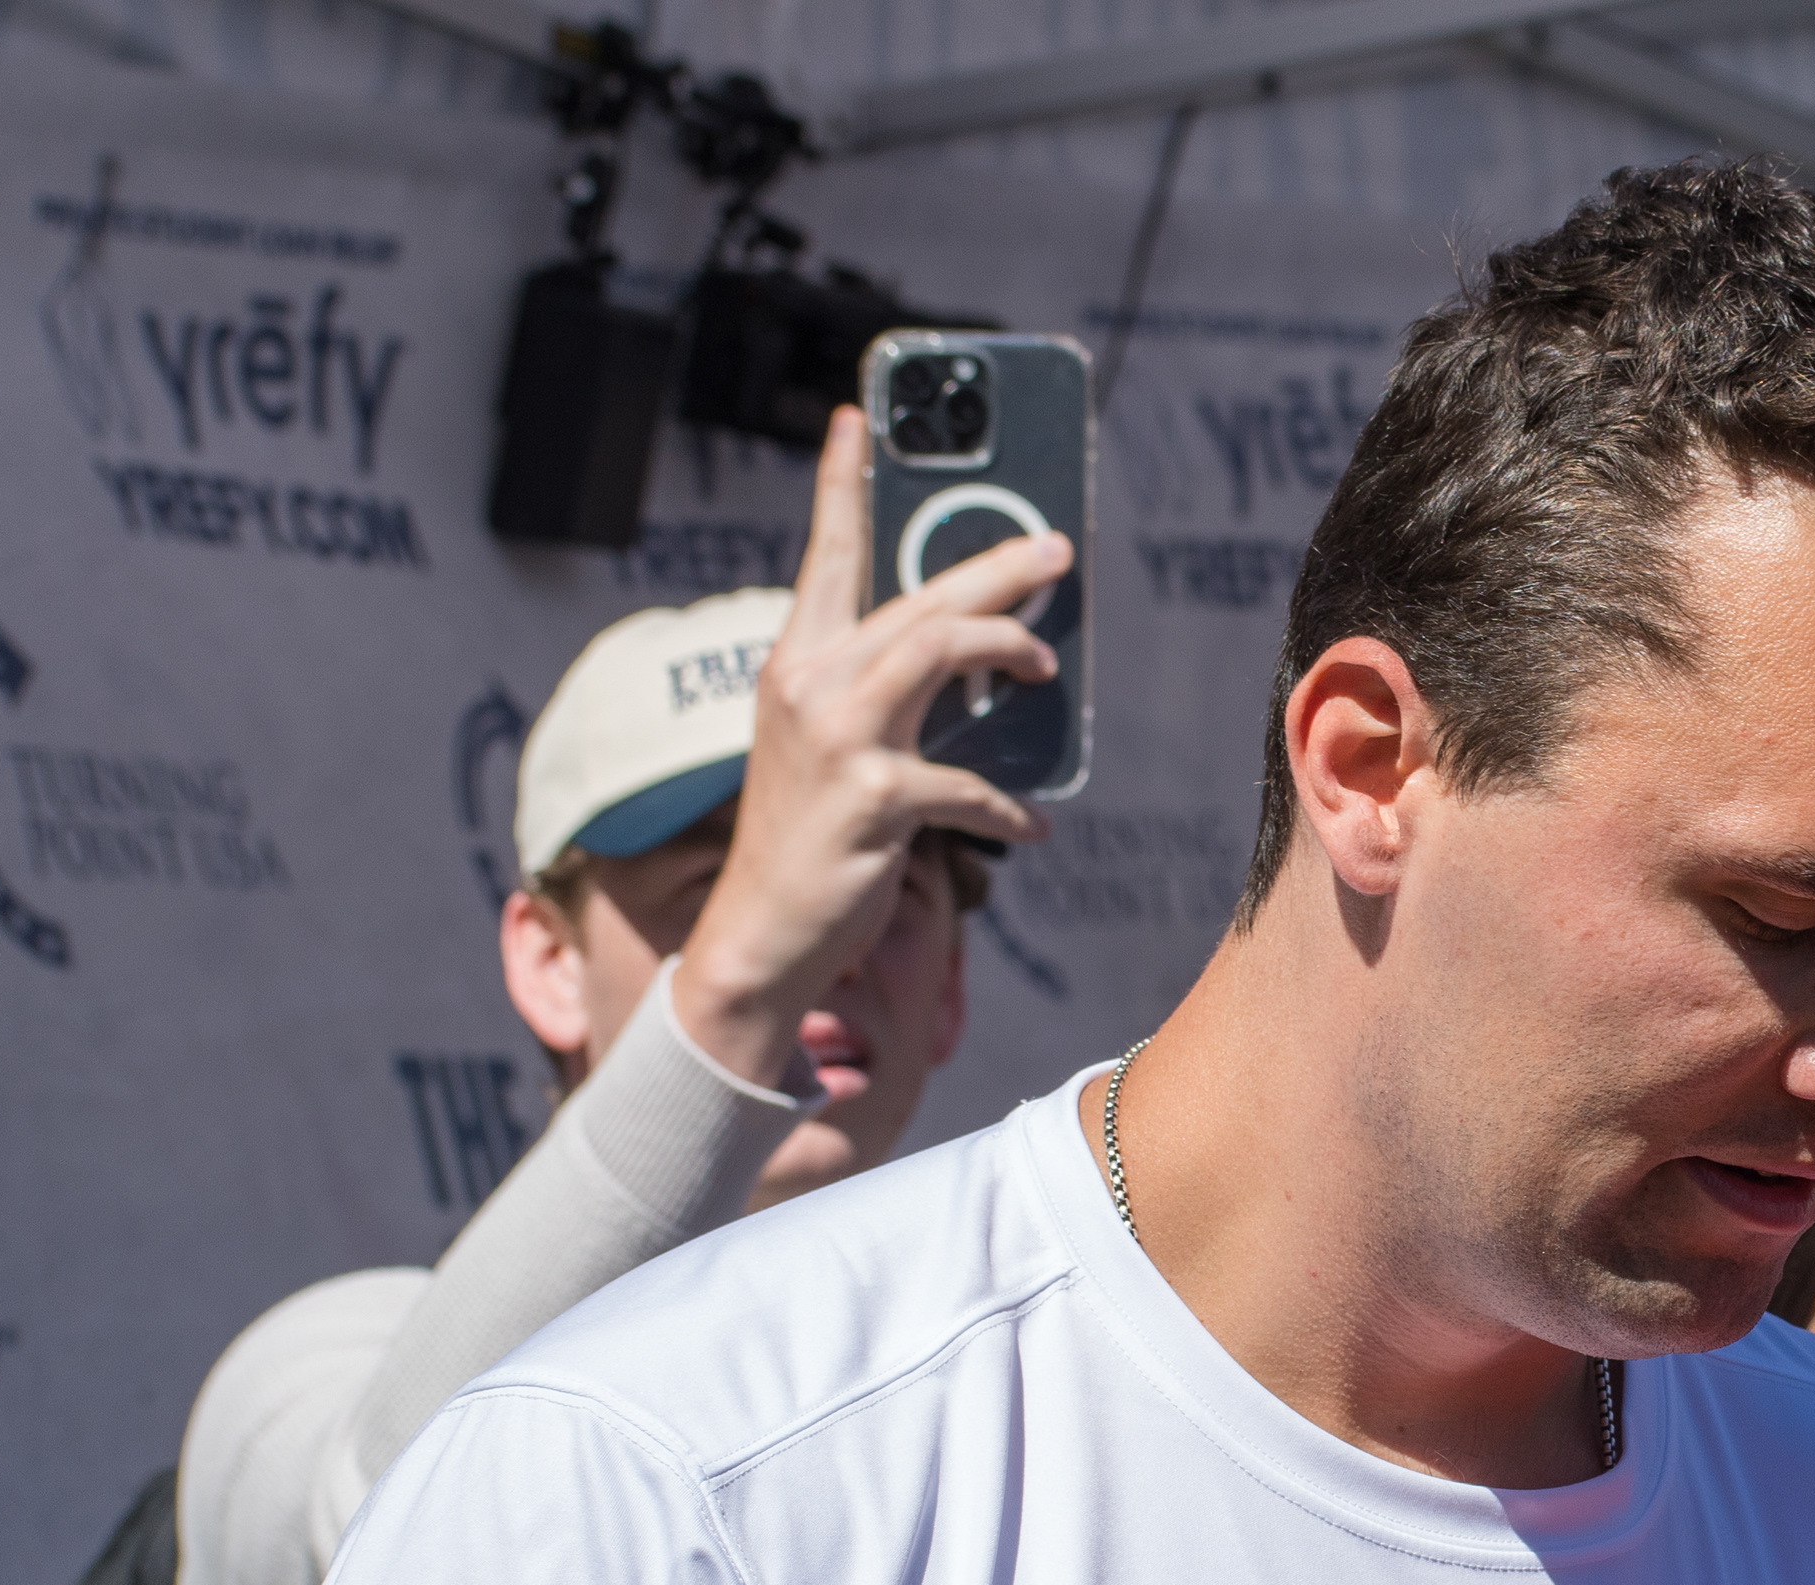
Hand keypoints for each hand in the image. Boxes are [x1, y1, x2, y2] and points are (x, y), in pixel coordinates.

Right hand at [671, 406, 1069, 1089]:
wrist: (757, 934)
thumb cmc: (809, 839)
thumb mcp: (832, 749)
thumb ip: (886, 698)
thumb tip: (978, 664)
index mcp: (795, 663)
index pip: (824, 556)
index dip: (841, 486)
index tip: (855, 421)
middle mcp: (810, 684)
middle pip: (919, 598)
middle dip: (997, 567)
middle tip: (1057, 551)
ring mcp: (839, 737)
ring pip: (943, 651)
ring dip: (1009, 650)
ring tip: (1046, 667)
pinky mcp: (874, 797)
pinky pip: (968, 785)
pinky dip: (1007, 808)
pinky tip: (1031, 828)